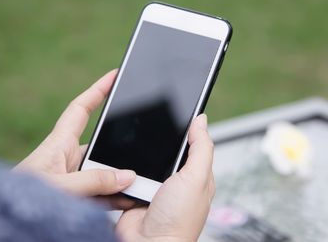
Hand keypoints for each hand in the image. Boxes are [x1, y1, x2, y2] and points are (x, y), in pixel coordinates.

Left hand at [15, 70, 136, 200]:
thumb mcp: (59, 187)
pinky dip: (114, 197)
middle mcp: (66, 158)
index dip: (98, 90)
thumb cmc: (18, 200)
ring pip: (102, 174)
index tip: (115, 75)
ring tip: (137, 188)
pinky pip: (100, 193)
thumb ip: (93, 182)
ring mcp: (70, 179)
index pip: (81, 109)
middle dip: (119, 150)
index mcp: (58, 144)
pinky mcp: (74, 198)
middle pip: (100, 146)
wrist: (3, 226)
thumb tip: (127, 176)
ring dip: (119, 181)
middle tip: (141, 157)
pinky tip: (128, 200)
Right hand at [116, 114, 214, 241]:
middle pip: (166, 148)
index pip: (193, 142)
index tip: (177, 108)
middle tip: (151, 130)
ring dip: (139, 157)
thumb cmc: (178, 221)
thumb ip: (201, 148)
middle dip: (158, 141)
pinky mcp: (136, 191)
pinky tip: (126, 167)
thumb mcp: (196, 178)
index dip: (187, 127)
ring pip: (145, 158)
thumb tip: (201, 120)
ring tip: (137, 154)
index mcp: (196, 175)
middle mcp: (176, 180)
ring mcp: (155, 186)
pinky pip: (128, 172)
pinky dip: (125, 170)